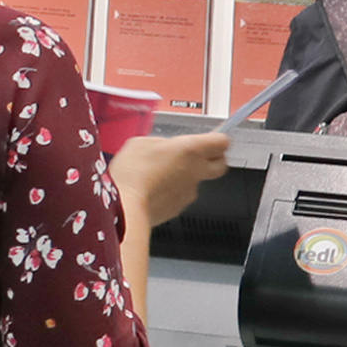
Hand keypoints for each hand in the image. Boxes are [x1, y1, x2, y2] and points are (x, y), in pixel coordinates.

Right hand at [109, 131, 230, 229]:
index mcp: (191, 149)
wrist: (125, 207)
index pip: (222, 141)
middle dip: (213, 159)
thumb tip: (164, 148)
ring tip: (160, 174)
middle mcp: (196, 172)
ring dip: (185, 177)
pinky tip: (153, 189)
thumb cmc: (132, 174)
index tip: (211, 138)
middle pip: (221, 165)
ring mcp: (189, 192)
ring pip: (197, 182)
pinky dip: (171, 192)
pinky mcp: (178, 209)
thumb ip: (161, 143)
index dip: (217, 139)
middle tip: (198, 155)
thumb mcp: (141, 143)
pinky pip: (180, 196)